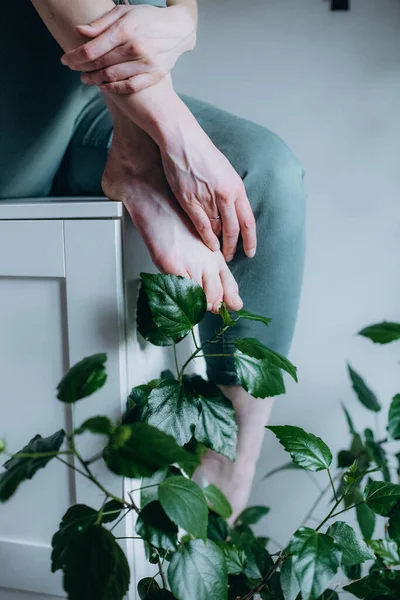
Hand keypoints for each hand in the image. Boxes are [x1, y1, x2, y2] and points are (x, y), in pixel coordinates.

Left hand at [60, 4, 195, 93]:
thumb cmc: (148, 19)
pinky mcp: (154, 75)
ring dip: (95, 80)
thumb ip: (101, 24)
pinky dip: (114, 88)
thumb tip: (80, 32)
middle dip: (82, 68)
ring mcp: (146, 63)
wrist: (178, 30)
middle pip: (100, 64)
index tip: (65, 60)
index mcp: (125, 30)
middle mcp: (135, 47)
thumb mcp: (124, 13)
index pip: (92, 48)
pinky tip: (104, 86)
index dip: (75, 56)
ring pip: (112, 77)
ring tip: (86, 79)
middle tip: (73, 70)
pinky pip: (129, 86)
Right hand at [159, 119, 256, 261]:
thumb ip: (230, 191)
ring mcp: (207, 199)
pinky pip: (202, 226)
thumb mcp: (225, 171)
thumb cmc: (202, 154)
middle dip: (234, 246)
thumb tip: (232, 209)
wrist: (183, 141)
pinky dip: (207, 238)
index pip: (248, 220)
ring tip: (219, 253)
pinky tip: (209, 246)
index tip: (251, 251)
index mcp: (236, 187)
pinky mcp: (190, 201)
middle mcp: (225, 195)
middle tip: (232, 256)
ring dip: (219, 244)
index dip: (250, 239)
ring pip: (217, 229)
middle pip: (234, 229)